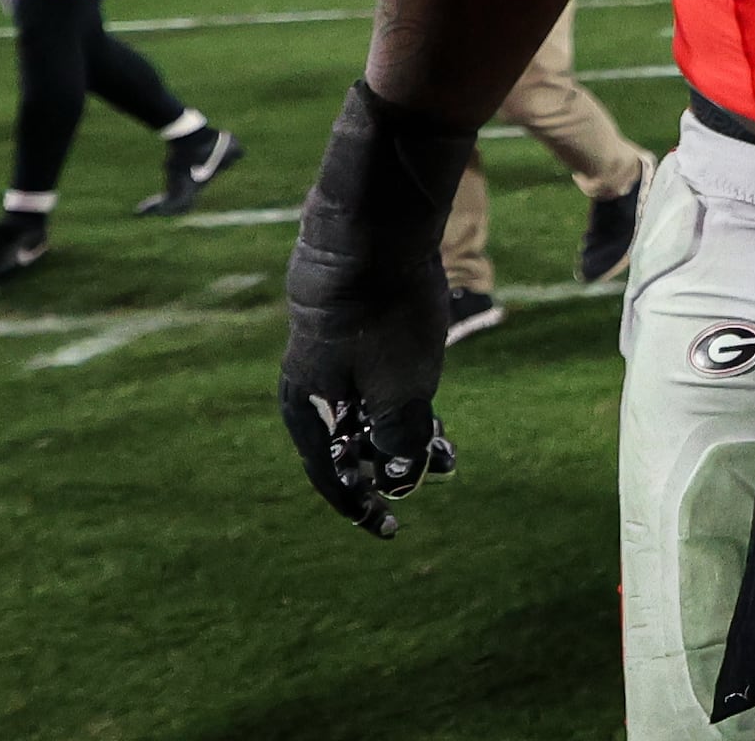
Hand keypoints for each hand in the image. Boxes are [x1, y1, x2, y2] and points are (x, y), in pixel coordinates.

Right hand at [281, 84, 474, 538]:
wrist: (376, 224)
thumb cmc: (384, 314)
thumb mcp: (400, 391)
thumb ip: (398, 442)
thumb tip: (396, 481)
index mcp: (307, 406)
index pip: (330, 474)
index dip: (360, 505)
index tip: (389, 529)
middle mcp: (310, 380)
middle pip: (350, 440)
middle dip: (391, 464)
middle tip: (435, 476)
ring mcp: (330, 347)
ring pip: (368, 404)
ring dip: (404, 428)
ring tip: (447, 445)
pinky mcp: (354, 319)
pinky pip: (375, 372)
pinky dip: (403, 392)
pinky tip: (433, 394)